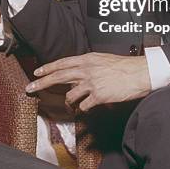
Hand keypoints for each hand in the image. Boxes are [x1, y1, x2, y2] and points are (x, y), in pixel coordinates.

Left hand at [25, 53, 152, 111]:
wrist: (139, 73)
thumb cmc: (123, 66)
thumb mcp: (102, 59)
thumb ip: (88, 65)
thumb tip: (77, 71)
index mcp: (87, 59)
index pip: (62, 63)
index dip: (48, 68)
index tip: (37, 72)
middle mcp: (86, 70)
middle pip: (59, 76)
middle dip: (42, 83)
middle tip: (30, 88)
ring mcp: (91, 83)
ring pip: (70, 96)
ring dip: (69, 103)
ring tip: (72, 106)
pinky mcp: (99, 96)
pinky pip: (84, 106)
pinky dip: (84, 109)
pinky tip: (89, 108)